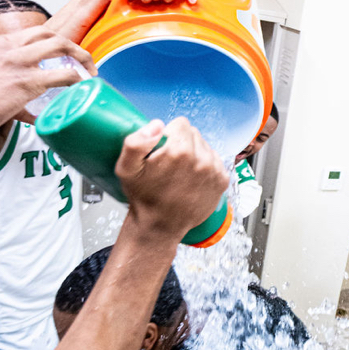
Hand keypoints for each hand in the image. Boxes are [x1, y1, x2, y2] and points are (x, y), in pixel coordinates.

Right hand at [0, 25, 95, 150]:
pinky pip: (62, 74)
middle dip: (68, 44)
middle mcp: (3, 46)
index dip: (45, 45)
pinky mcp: (24, 81)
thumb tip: (18, 102)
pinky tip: (82, 85)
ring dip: (79, 56)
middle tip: (80, 58)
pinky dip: (77, 78)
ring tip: (88, 70)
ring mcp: (15, 61)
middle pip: (46, 33)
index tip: (56, 55)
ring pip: (58, 45)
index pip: (24, 35)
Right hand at [117, 117, 228, 241]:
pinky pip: (215, 161)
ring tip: (180, 174)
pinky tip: (192, 179)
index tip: (161, 151)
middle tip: (169, 164)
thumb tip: (156, 125)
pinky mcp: (222, 181)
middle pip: (194, 134)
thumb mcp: (126, 168)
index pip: (180, 123)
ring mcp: (215, 170)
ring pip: (205, 146)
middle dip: (181, 144)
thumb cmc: (144, 197)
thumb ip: (136, 142)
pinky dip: (205, 167)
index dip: (168, 135)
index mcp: (180, 151)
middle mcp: (202, 159)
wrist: (160, 226)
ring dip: (194, 155)